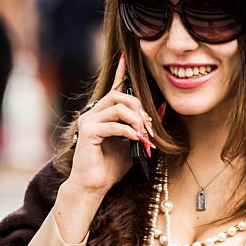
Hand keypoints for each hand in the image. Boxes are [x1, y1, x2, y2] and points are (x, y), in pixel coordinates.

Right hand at [68, 53, 154, 196]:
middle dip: (138, 107)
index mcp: (102, 114)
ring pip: (117, 106)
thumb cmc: (111, 168)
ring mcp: (88, 121)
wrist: (94, 186)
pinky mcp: (88, 132)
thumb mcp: (132, 145)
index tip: (127, 58)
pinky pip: (112, 124)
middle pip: (118, 95)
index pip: (113, 88)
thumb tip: (157, 114)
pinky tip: (136, 139)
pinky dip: (128, 131)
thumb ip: (140, 129)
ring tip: (143, 135)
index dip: (120, 73)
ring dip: (135, 119)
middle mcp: (92, 114)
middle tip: (148, 126)